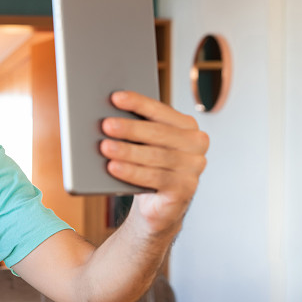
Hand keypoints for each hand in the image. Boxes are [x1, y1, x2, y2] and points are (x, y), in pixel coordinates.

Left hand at [100, 91, 208, 236]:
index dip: (138, 103)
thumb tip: (110, 116)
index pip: (160, 110)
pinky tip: (114, 167)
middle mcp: (196, 144)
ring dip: (127, 151)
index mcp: (187, 125)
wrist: (159, 203)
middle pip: (158, 133)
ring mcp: (194, 167)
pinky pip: (155, 178)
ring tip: (105, 147)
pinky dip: (131, 172)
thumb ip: (137, 128)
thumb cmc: (149, 165)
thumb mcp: (145, 144)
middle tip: (106, 125)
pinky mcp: (186, 188)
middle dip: (130, 128)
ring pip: (155, 156)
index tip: (115, 98)